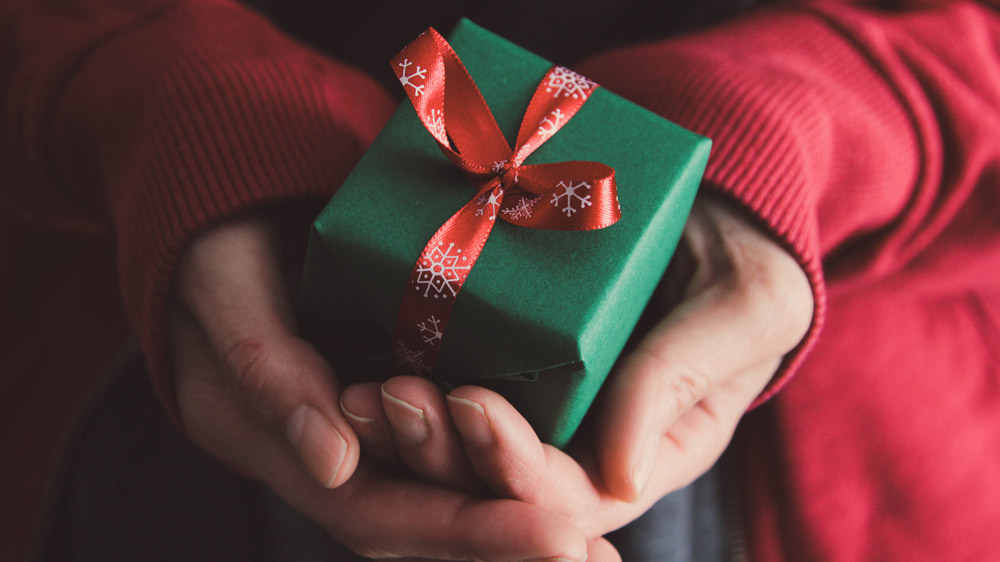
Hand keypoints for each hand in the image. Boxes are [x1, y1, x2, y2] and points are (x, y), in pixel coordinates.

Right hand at [168, 214, 593, 560]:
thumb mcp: (225, 285)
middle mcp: (314, 456)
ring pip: (429, 496)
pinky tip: (549, 486)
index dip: (461, 529)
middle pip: (412, 524)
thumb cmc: (214, 241)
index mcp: (267, 443)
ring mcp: (349, 433)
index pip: (370, 510)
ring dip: (505, 521)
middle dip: (500, 542)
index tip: (553, 537)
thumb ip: (264, 367)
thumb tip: (334, 461)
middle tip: (589, 556)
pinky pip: (437, 452)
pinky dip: (492, 474)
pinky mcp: (379, 403)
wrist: (222, 217)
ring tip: (590, 544)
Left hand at [340, 195, 812, 546]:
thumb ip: (685, 379)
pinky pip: (448, 389)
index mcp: (645, 452)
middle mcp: (582, 444)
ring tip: (356, 394)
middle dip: (438, 455)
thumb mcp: (746, 309)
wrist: (709, 206)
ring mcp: (540, 406)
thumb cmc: (744, 258)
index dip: (514, 467)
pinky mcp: (506, 361)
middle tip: (387, 397)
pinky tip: (352, 368)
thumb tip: (618, 476)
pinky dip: (402, 386)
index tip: (469, 401)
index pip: (571, 498)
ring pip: (459, 452)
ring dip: (404, 435)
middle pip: (497, 485)